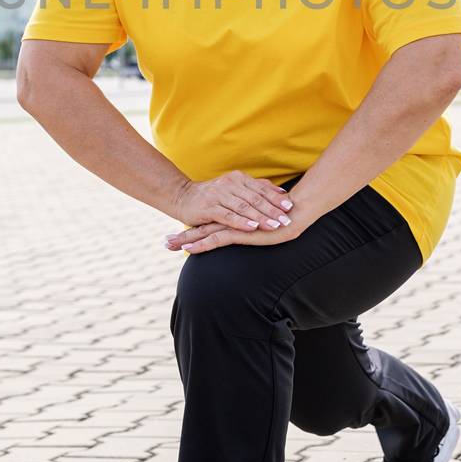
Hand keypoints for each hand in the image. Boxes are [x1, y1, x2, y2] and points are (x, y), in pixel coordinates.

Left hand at [164, 216, 304, 254]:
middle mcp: (231, 218)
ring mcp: (234, 224)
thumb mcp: (264, 222)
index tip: (176, 237)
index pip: (209, 224)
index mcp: (234, 216)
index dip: (193, 229)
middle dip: (182, 236)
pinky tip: (187, 250)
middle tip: (164, 243)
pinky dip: (201, 245)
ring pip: (204, 233)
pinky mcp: (240, 231)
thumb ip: (254, 222)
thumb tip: (251, 228)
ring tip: (167, 246)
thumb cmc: (282, 216)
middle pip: (201, 227)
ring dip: (185, 240)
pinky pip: (216, 239)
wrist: (296, 211)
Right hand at [165, 171, 295, 252]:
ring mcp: (218, 195)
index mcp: (238, 178)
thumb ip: (257, 188)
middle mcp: (229, 184)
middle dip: (272, 209)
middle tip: (287, 219)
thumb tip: (281, 191)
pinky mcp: (208, 208)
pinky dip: (241, 221)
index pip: (261, 188)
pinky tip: (252, 227)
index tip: (290, 206)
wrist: (183, 197)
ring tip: (274, 225)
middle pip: (255, 198)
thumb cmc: (214, 195)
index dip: (276, 198)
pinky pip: (227, 215)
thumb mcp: (236, 189)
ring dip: (260, 216)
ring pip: (243, 206)